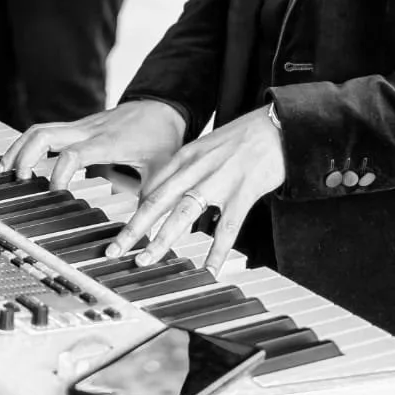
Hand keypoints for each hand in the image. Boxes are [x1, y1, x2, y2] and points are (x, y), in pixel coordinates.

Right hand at [3, 101, 186, 192]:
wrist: (163, 106)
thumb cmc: (163, 138)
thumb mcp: (163, 170)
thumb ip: (152, 200)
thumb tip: (147, 234)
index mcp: (108, 142)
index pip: (73, 154)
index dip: (59, 174)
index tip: (56, 194)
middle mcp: (89, 131)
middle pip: (44, 134)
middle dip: (23, 157)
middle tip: (14, 183)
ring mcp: (80, 126)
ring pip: (39, 129)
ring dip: (18, 149)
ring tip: (2, 173)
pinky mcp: (77, 126)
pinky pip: (45, 131)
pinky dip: (27, 145)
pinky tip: (19, 163)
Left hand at [111, 106, 285, 276]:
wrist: (278, 124)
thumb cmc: (244, 138)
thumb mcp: (207, 148)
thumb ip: (188, 169)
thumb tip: (170, 194)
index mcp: (187, 156)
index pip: (153, 187)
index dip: (136, 212)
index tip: (122, 233)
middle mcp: (197, 167)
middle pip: (158, 201)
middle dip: (134, 228)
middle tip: (115, 250)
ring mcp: (220, 180)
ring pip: (184, 213)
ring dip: (162, 239)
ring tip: (146, 260)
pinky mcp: (244, 191)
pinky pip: (228, 227)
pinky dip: (216, 251)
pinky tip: (209, 269)